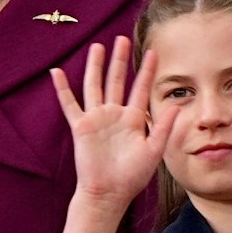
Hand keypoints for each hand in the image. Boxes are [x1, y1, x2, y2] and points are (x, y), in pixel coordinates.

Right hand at [51, 38, 177, 215]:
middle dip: (119, 60)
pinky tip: (56, 72)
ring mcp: (96, 119)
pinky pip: (69, 103)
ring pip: (94, 85)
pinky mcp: (81, 126)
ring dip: (95, 66)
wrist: (108, 192)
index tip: (152, 52)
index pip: (141, 88)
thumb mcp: (154, 150)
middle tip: (121, 39)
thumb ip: (163, 127)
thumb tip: (175, 104)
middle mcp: (114, 114)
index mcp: (133, 119)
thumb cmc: (132, 176)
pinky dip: (62, 88)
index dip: (146, 70)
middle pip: (116, 80)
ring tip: (97, 46)